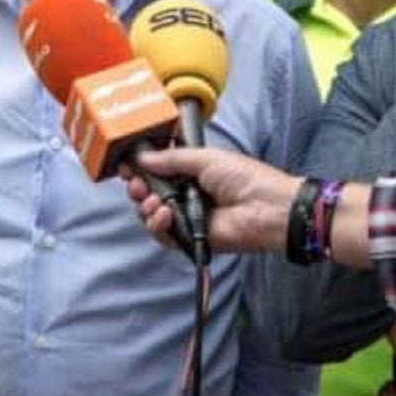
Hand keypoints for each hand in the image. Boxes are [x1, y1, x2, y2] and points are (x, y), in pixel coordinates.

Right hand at [122, 147, 299, 253]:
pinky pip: (162, 235)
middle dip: (138, 188)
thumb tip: (142, 157)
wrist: (267, 209)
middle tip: (137, 185)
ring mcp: (186, 217)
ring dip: (146, 207)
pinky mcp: (189, 238)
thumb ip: (170, 159)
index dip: (140, 169)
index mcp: (190, 172)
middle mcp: (185, 194)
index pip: (156, 171)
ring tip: (155, 202)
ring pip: (151, 215)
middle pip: (148, 193)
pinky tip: (164, 215)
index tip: (128, 166)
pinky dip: (157, 225)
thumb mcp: (204, 158)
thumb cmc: (245, 178)